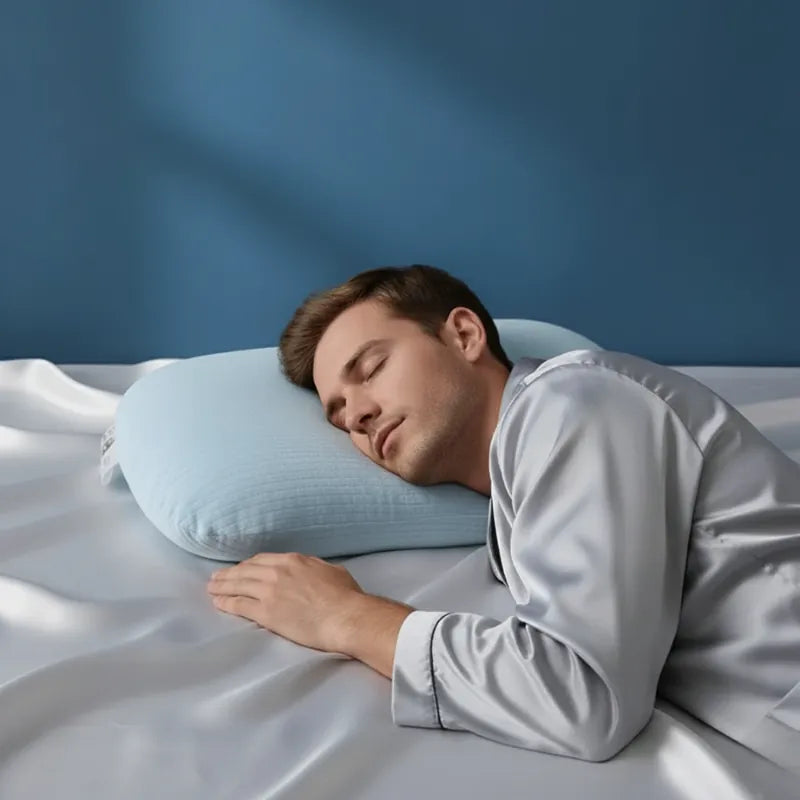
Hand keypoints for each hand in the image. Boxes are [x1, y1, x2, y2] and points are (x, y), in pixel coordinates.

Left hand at [206, 552, 365, 654]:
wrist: (344, 616)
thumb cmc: (345, 596)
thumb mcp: (332, 571)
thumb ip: (315, 567)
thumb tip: (311, 569)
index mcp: (293, 560)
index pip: (262, 560)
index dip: (248, 565)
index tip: (241, 569)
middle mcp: (277, 572)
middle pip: (246, 571)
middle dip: (230, 574)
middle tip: (217, 577)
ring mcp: (269, 591)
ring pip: (238, 585)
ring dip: (222, 586)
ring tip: (212, 588)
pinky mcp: (266, 612)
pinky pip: (239, 605)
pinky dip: (226, 602)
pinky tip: (218, 603)